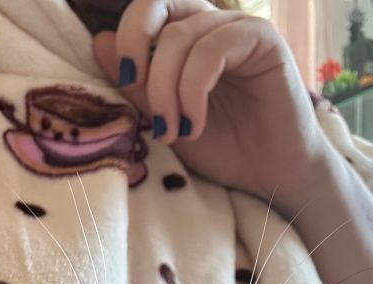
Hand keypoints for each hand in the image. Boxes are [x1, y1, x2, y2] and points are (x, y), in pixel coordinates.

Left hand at [92, 0, 328, 213]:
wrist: (273, 177)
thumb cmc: (226, 150)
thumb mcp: (166, 120)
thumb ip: (137, 86)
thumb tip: (99, 40)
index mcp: (188, 36)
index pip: (149, 9)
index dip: (127, 36)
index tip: (124, 82)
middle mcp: (212, 24)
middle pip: (158, 6)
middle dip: (136, 51)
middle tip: (137, 96)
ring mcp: (238, 29)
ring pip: (180, 36)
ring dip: (166, 89)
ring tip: (172, 131)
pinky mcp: (264, 41)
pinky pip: (213, 49)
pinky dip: (193, 89)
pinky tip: (195, 122)